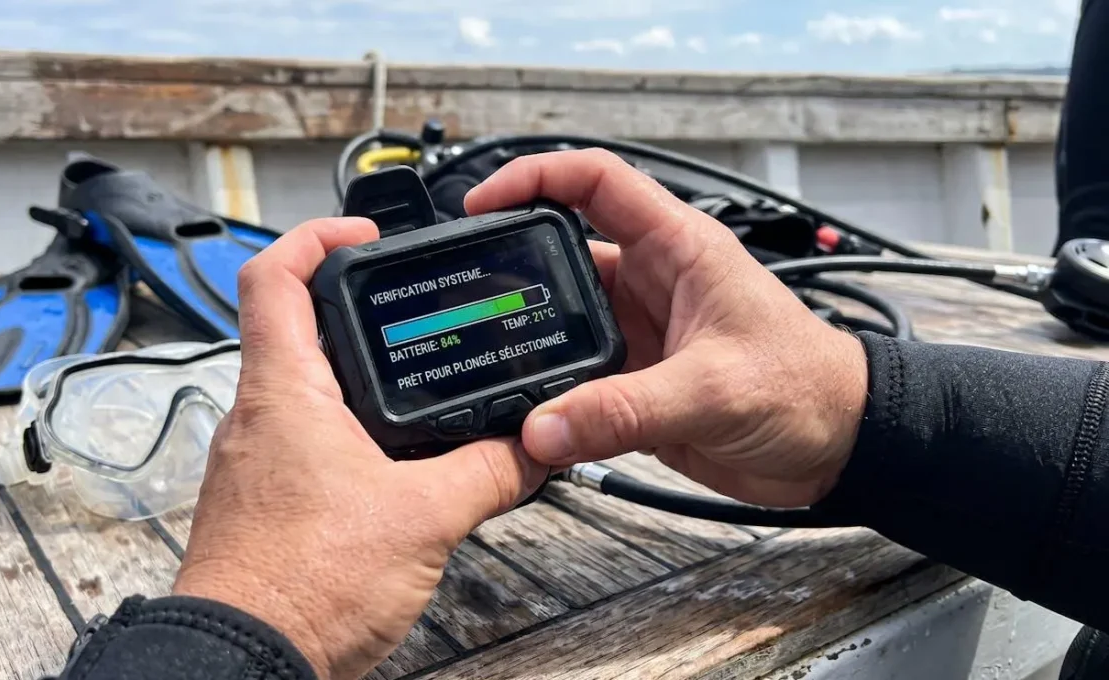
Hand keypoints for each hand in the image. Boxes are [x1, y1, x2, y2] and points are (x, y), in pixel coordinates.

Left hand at [172, 218, 547, 679]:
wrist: (244, 664)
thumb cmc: (299, 587)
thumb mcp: (422, 518)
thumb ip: (487, 473)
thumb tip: (532, 448)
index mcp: (283, 393)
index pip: (272, 275)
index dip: (316, 236)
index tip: (363, 233)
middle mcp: (256, 418)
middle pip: (292, 328)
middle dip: (353, 313)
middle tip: (408, 309)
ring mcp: (255, 463)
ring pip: (302, 391)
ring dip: (355, 379)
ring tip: (415, 386)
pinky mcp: (265, 505)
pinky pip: (305, 446)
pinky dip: (349, 436)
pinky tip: (392, 467)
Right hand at [465, 149, 867, 507]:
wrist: (841, 449)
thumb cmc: (808, 389)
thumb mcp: (715, 391)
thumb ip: (625, 411)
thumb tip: (544, 426)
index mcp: (679, 248)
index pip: (597, 181)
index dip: (536, 176)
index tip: (484, 202)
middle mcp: (653, 282)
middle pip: (563, 252)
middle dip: (515, 265)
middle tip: (468, 288)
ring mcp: (641, 332)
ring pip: (563, 321)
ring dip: (531, 341)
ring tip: (487, 358)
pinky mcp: (637, 382)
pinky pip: (576, 379)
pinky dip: (549, 396)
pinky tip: (528, 413)